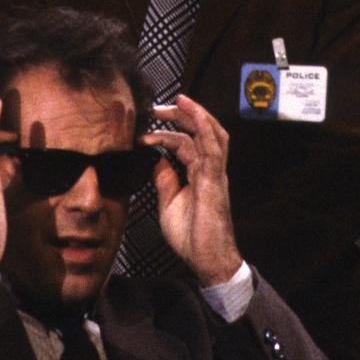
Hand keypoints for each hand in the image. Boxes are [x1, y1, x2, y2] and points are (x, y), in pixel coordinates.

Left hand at [142, 96, 242, 286]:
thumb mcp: (169, 205)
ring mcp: (214, 173)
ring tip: (179, 100)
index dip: (165, 135)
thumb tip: (158, 162)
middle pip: (200, 132)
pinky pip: (213, 147)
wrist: (208, 259)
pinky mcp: (215, 180)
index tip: (143, 134)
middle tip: (158, 108)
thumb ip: (165, 182)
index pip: (185, 143)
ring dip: (195, 114)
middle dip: (181, 116)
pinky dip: (204, 126)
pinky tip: (193, 112)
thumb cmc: (192, 237)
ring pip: (211, 133)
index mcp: (199, 175)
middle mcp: (209, 170)